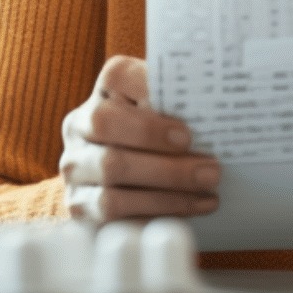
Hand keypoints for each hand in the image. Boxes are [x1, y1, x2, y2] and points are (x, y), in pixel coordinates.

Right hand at [60, 55, 221, 220]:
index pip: (118, 80)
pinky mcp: (79, 203)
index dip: (149, 101)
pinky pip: (111, 211)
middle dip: (160, 150)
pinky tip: (189, 209)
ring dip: (165, 188)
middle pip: (107, 127)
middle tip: (210, 170)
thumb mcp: (171, 110)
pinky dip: (155, 212)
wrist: (129, 175)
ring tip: (206, 192)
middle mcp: (81, 123)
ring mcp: (75, 165)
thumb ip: (183, 104)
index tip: (187, 134)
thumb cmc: (164, 133)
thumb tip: (216, 110)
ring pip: (111, 174)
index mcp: (107, 88)